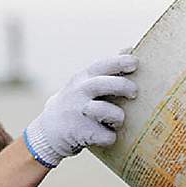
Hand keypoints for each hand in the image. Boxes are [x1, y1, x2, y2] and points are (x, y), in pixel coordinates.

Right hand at [23, 54, 137, 167]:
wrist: (51, 129)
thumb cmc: (78, 102)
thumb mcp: (86, 82)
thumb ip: (107, 69)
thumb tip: (129, 49)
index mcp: (83, 78)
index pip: (101, 66)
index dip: (118, 62)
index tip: (135, 63)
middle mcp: (79, 92)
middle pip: (101, 84)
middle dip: (121, 86)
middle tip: (134, 92)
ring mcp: (78, 112)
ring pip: (104, 110)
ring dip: (117, 116)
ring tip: (118, 119)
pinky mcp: (79, 132)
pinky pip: (104, 135)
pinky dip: (110, 136)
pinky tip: (108, 135)